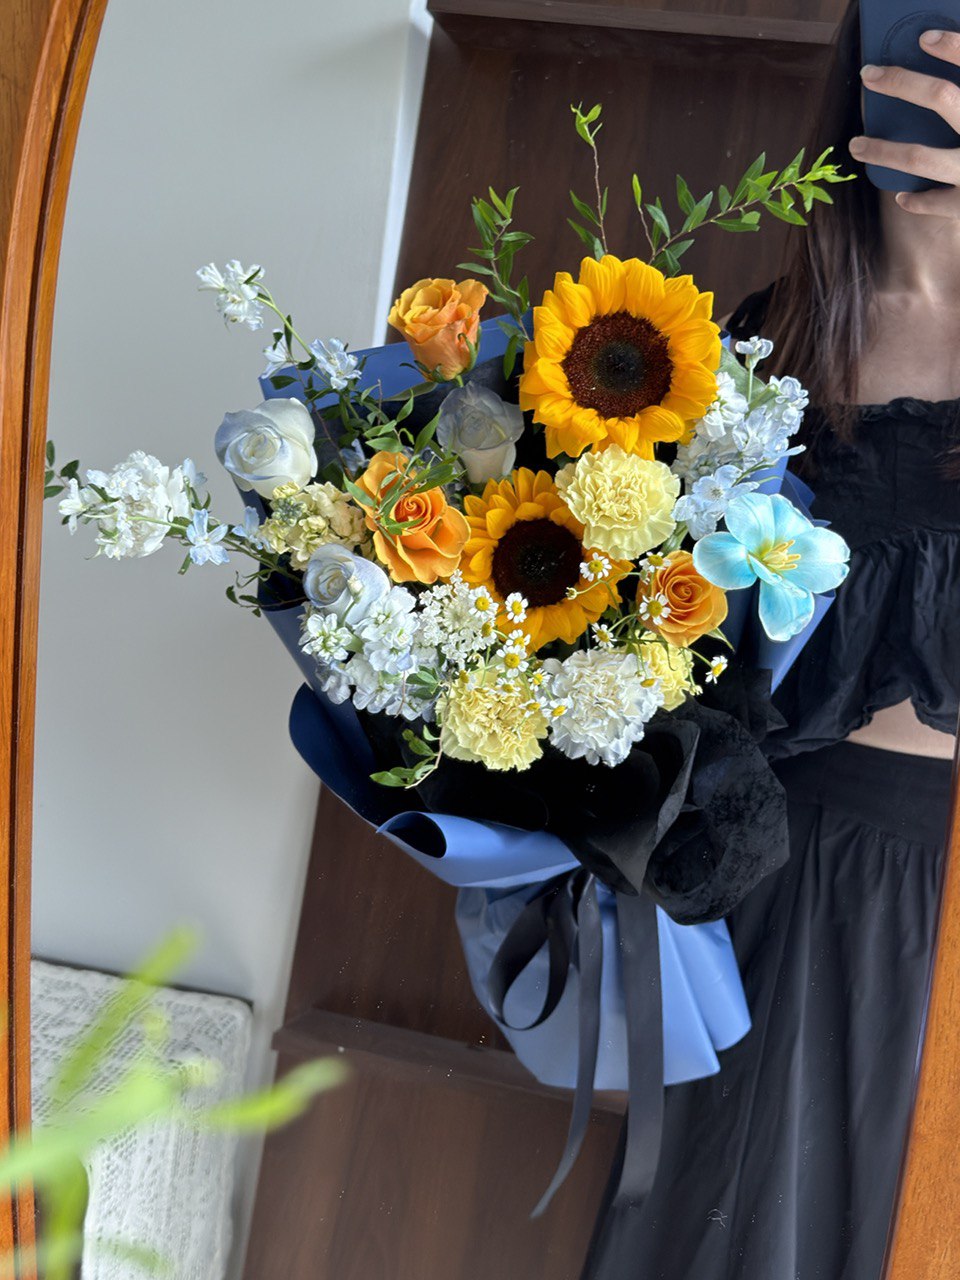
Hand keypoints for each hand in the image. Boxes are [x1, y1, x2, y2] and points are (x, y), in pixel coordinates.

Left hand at [849, 29, 959, 215]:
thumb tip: (938, 59)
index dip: (954, 47)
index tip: (925, 38)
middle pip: (941, 97)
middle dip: (902, 83)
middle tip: (869, 75)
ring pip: (920, 156)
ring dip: (883, 151)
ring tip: (856, 145)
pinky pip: (935, 203)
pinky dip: (916, 200)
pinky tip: (902, 195)